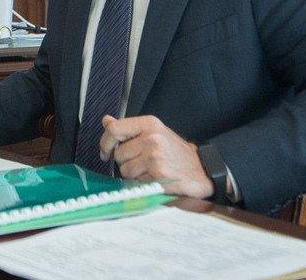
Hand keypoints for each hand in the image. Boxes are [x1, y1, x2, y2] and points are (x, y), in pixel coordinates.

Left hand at [100, 115, 214, 198]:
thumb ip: (129, 128)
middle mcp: (152, 138)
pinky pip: (135, 182)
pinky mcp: (157, 175)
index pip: (114, 129)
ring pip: (124, 170)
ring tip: (149, 169)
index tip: (105, 152)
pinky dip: (141, 183)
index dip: (105, 142)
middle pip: (118, 154)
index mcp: (150, 123)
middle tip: (141, 161)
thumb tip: (106, 121)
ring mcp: (155, 157)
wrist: (200, 169)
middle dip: (125, 162)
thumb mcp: (154, 132)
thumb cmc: (175, 151)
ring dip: (132, 174)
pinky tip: (154, 178)